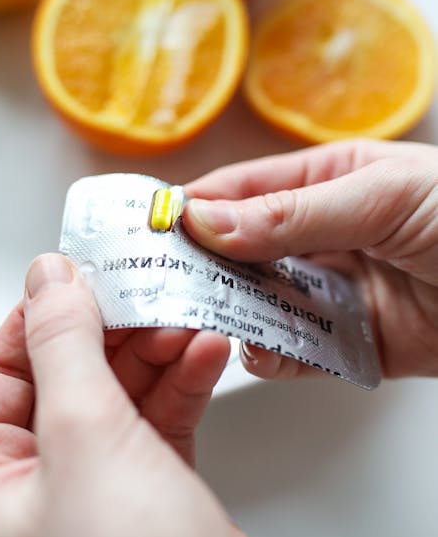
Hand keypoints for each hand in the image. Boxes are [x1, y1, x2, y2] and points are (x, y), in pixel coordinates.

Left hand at [0, 254, 280, 536]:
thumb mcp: (84, 438)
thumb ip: (65, 345)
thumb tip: (50, 278)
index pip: (1, 368)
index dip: (43, 313)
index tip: (81, 270)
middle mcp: (34, 484)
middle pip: (68, 371)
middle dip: (114, 329)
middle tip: (146, 288)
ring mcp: (96, 485)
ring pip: (119, 387)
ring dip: (156, 349)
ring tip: (184, 316)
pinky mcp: (152, 486)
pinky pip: (159, 413)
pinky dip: (183, 379)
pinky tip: (204, 351)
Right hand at [183, 139, 437, 380]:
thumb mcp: (383, 196)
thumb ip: (294, 214)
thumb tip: (207, 220)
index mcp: (329, 181)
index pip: (246, 190)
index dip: (197, 206)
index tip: (153, 226)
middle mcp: (325, 235)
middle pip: (246, 252)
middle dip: (206, 266)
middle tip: (166, 283)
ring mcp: (338, 290)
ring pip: (267, 303)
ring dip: (236, 313)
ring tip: (205, 321)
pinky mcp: (355, 343)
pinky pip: (302, 352)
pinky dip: (274, 355)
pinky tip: (258, 350)